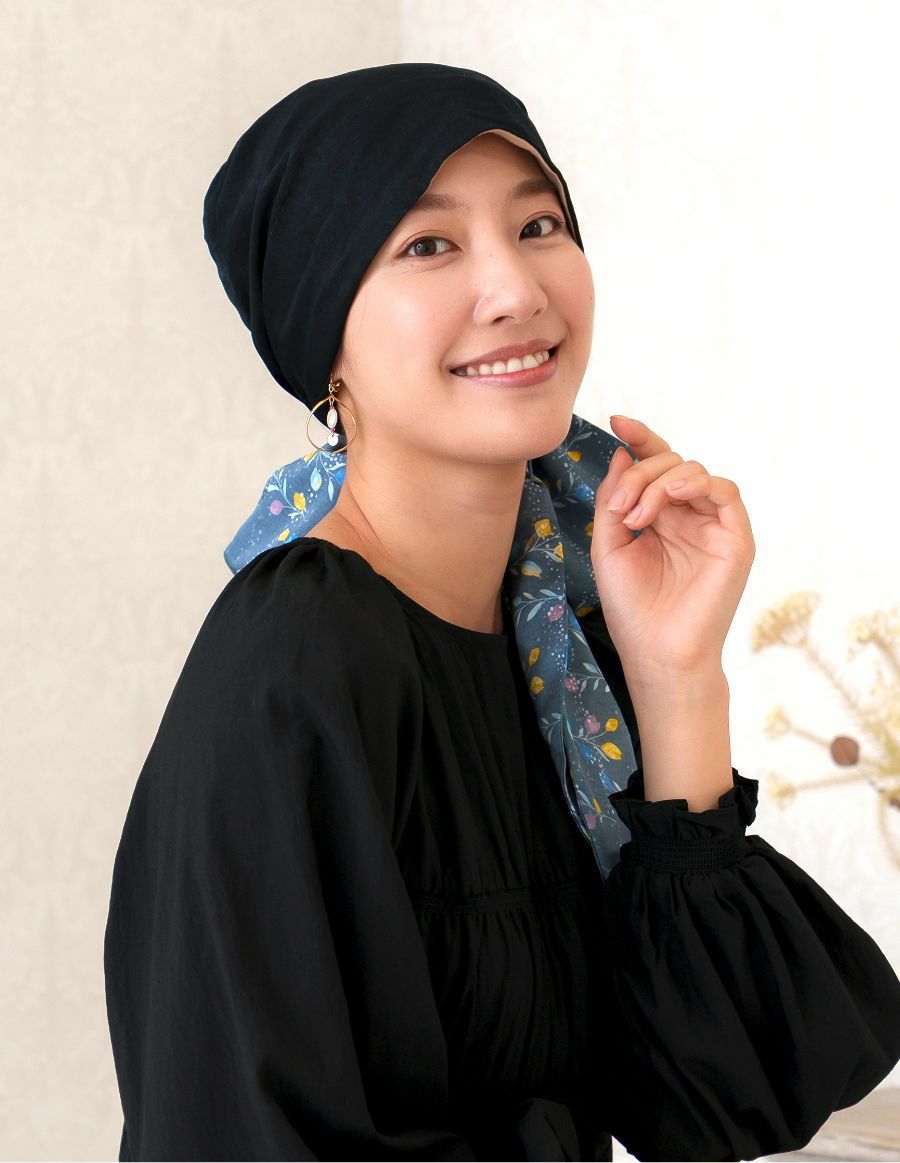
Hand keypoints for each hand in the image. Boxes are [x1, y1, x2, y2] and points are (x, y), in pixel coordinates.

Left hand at [591, 416, 755, 680]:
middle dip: (639, 475)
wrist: (656, 654)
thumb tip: (623, 451)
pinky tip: (675, 494)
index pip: (654, 465)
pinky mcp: (736, 539)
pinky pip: (726, 492)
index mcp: (658, 516)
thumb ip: (614, 498)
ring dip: (660, 482)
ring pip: (694, 471)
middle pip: (670, 463)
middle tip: (621, 510)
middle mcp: (687, 516)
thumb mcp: (608, 546)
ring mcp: (713, 526)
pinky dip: (698, 483)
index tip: (617, 421)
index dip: (640, 439)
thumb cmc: (631, 608)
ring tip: (638, 516)